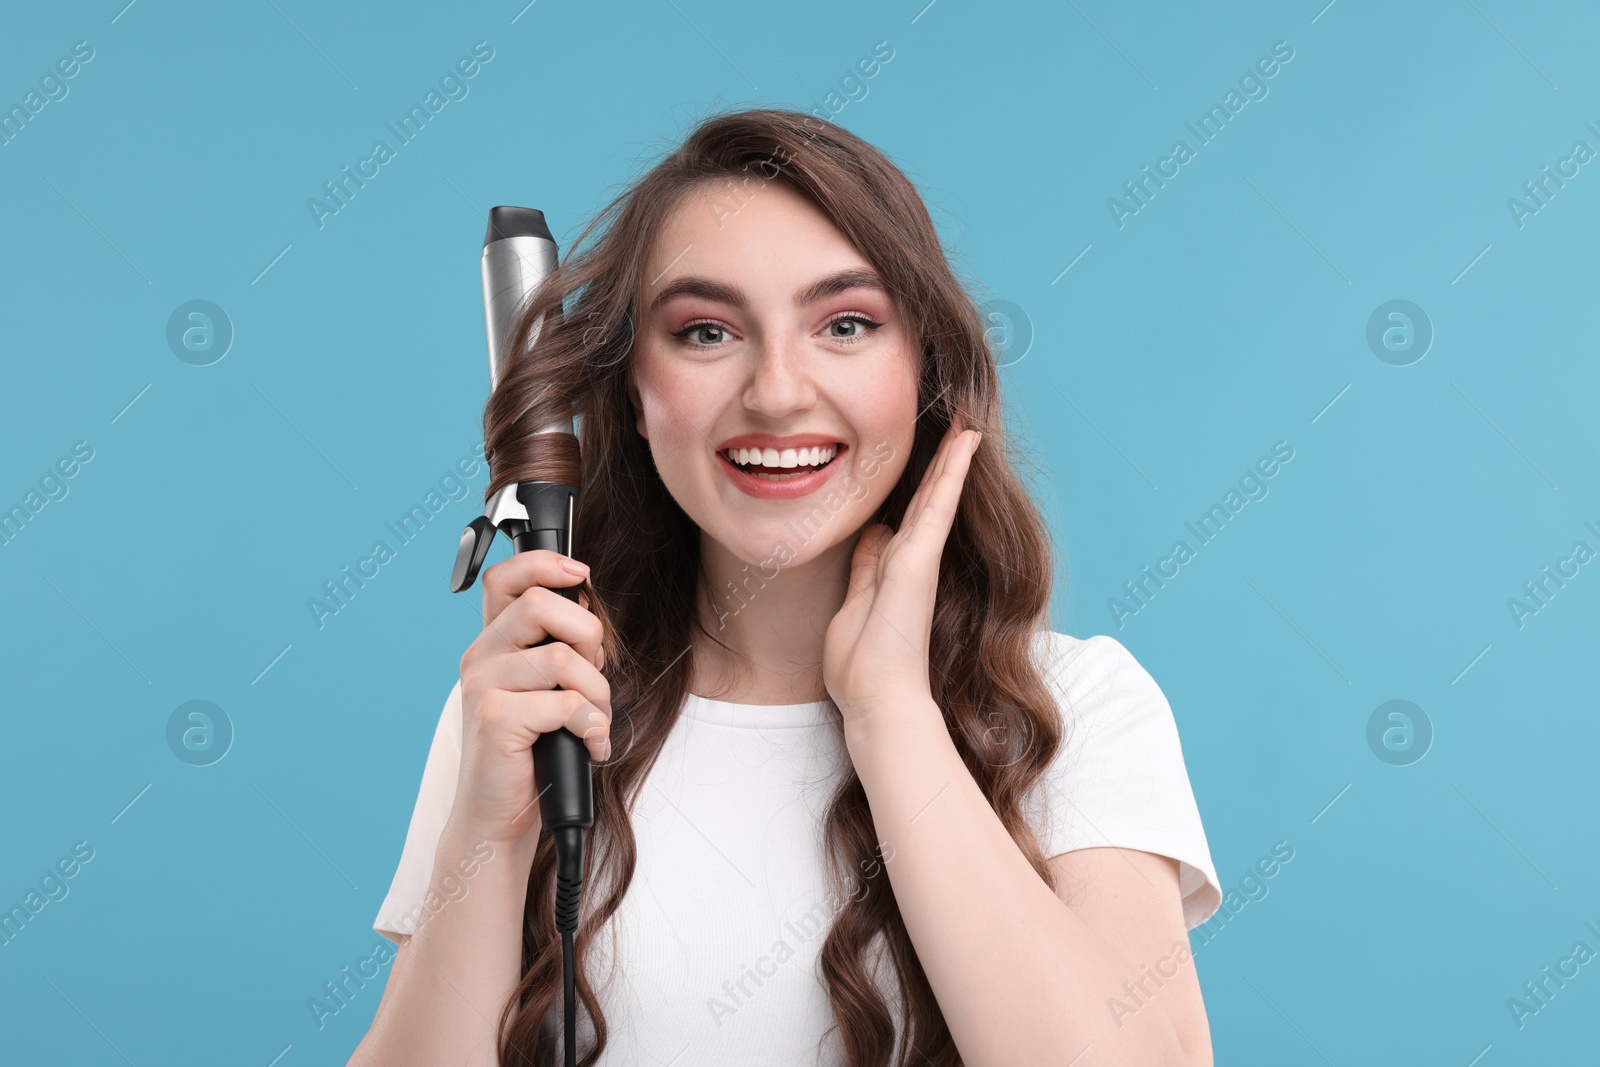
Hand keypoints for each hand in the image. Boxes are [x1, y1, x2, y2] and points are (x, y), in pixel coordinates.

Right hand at [451, 550, 610, 847]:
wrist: (497, 815)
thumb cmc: (531, 753)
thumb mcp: (547, 692)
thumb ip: (561, 653)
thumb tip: (595, 631)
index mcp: (494, 643)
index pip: (506, 578)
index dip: (544, 563)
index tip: (581, 574)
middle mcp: (482, 657)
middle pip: (540, 605)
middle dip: (588, 634)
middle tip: (596, 673)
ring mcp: (482, 686)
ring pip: (560, 657)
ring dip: (597, 692)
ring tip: (596, 721)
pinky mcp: (493, 719)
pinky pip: (565, 703)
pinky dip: (592, 725)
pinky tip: (590, 744)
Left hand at [823, 423, 981, 731]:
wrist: (877, 702)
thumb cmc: (861, 668)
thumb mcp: (852, 605)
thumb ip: (865, 568)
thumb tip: (873, 535)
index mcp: (893, 570)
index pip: (908, 518)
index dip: (918, 486)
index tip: (924, 459)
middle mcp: (911, 562)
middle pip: (929, 502)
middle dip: (942, 465)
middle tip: (958, 429)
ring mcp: (919, 561)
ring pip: (937, 498)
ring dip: (951, 460)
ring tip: (966, 427)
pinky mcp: (919, 562)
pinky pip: (938, 507)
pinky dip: (950, 474)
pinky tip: (963, 445)